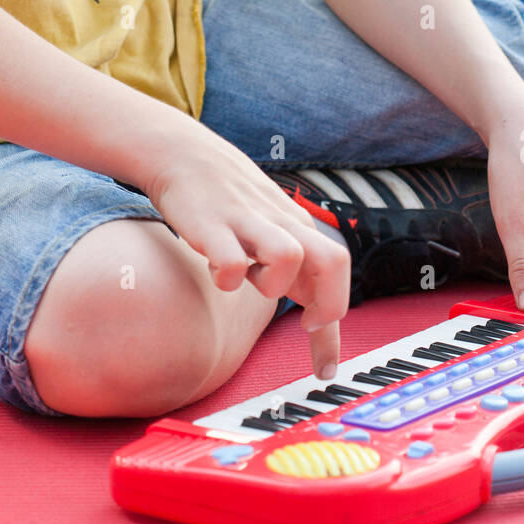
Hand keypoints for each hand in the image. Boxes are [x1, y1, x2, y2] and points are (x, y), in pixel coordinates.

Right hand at [141, 116, 349, 378]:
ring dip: (274, 284)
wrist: (186, 155)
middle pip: (333, 261)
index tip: (326, 368)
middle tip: (306, 325)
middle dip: (328, 305)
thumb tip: (320, 314)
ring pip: (289, 256)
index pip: (337, 271)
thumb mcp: (273, 226)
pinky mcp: (212, 225)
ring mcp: (248, 223)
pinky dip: (229, 277)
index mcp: (298, 228)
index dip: (335, 328)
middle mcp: (282, 224)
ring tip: (251, 281)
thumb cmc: (232, 201)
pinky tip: (218, 272)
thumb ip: (296, 266)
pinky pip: (230, 262)